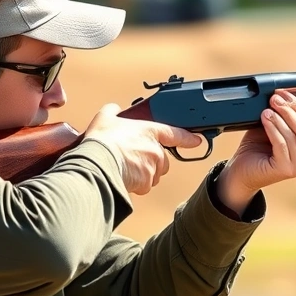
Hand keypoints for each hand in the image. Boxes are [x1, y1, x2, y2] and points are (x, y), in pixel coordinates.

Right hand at [84, 103, 201, 194]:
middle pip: (162, 159)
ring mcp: (153, 167)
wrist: (98, 163)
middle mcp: (156, 150)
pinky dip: (136, 184)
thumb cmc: (102, 140)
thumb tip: (114, 109)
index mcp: (150, 131)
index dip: (188, 138)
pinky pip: (144, 185)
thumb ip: (113, 112)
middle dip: (151, 161)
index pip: (175, 134)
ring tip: (125, 168)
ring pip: (154, 174)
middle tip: (132, 158)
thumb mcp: (106, 118)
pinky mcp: (146, 183)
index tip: (197, 141)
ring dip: (143, 173)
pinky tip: (123, 177)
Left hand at [217, 90, 295, 212]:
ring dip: (284, 115)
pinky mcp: (286, 170)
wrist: (244, 167)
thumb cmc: (265, 143)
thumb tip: (294, 93)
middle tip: (280, 97)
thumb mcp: (285, 125)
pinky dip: (274, 126)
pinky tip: (265, 117)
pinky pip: (283, 142)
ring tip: (270, 105)